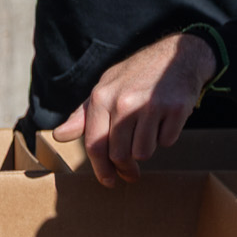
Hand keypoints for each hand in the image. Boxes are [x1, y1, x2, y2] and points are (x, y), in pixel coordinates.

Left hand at [54, 32, 219, 185]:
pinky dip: (166, 136)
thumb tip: (58, 136)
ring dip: (147, 148)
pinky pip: (166, 141)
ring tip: (150, 130)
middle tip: (132, 172)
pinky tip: (165, 120)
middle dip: (126, 167)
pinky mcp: (175, 109)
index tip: (109, 181)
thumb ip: (84, 114)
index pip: (95, 145)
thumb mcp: (106, 87)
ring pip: (144, 152)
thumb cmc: (138, 74)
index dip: (101, 169)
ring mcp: (151, 105)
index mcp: (102, 97)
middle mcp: (124, 102)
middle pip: (119, 154)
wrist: (177, 55)